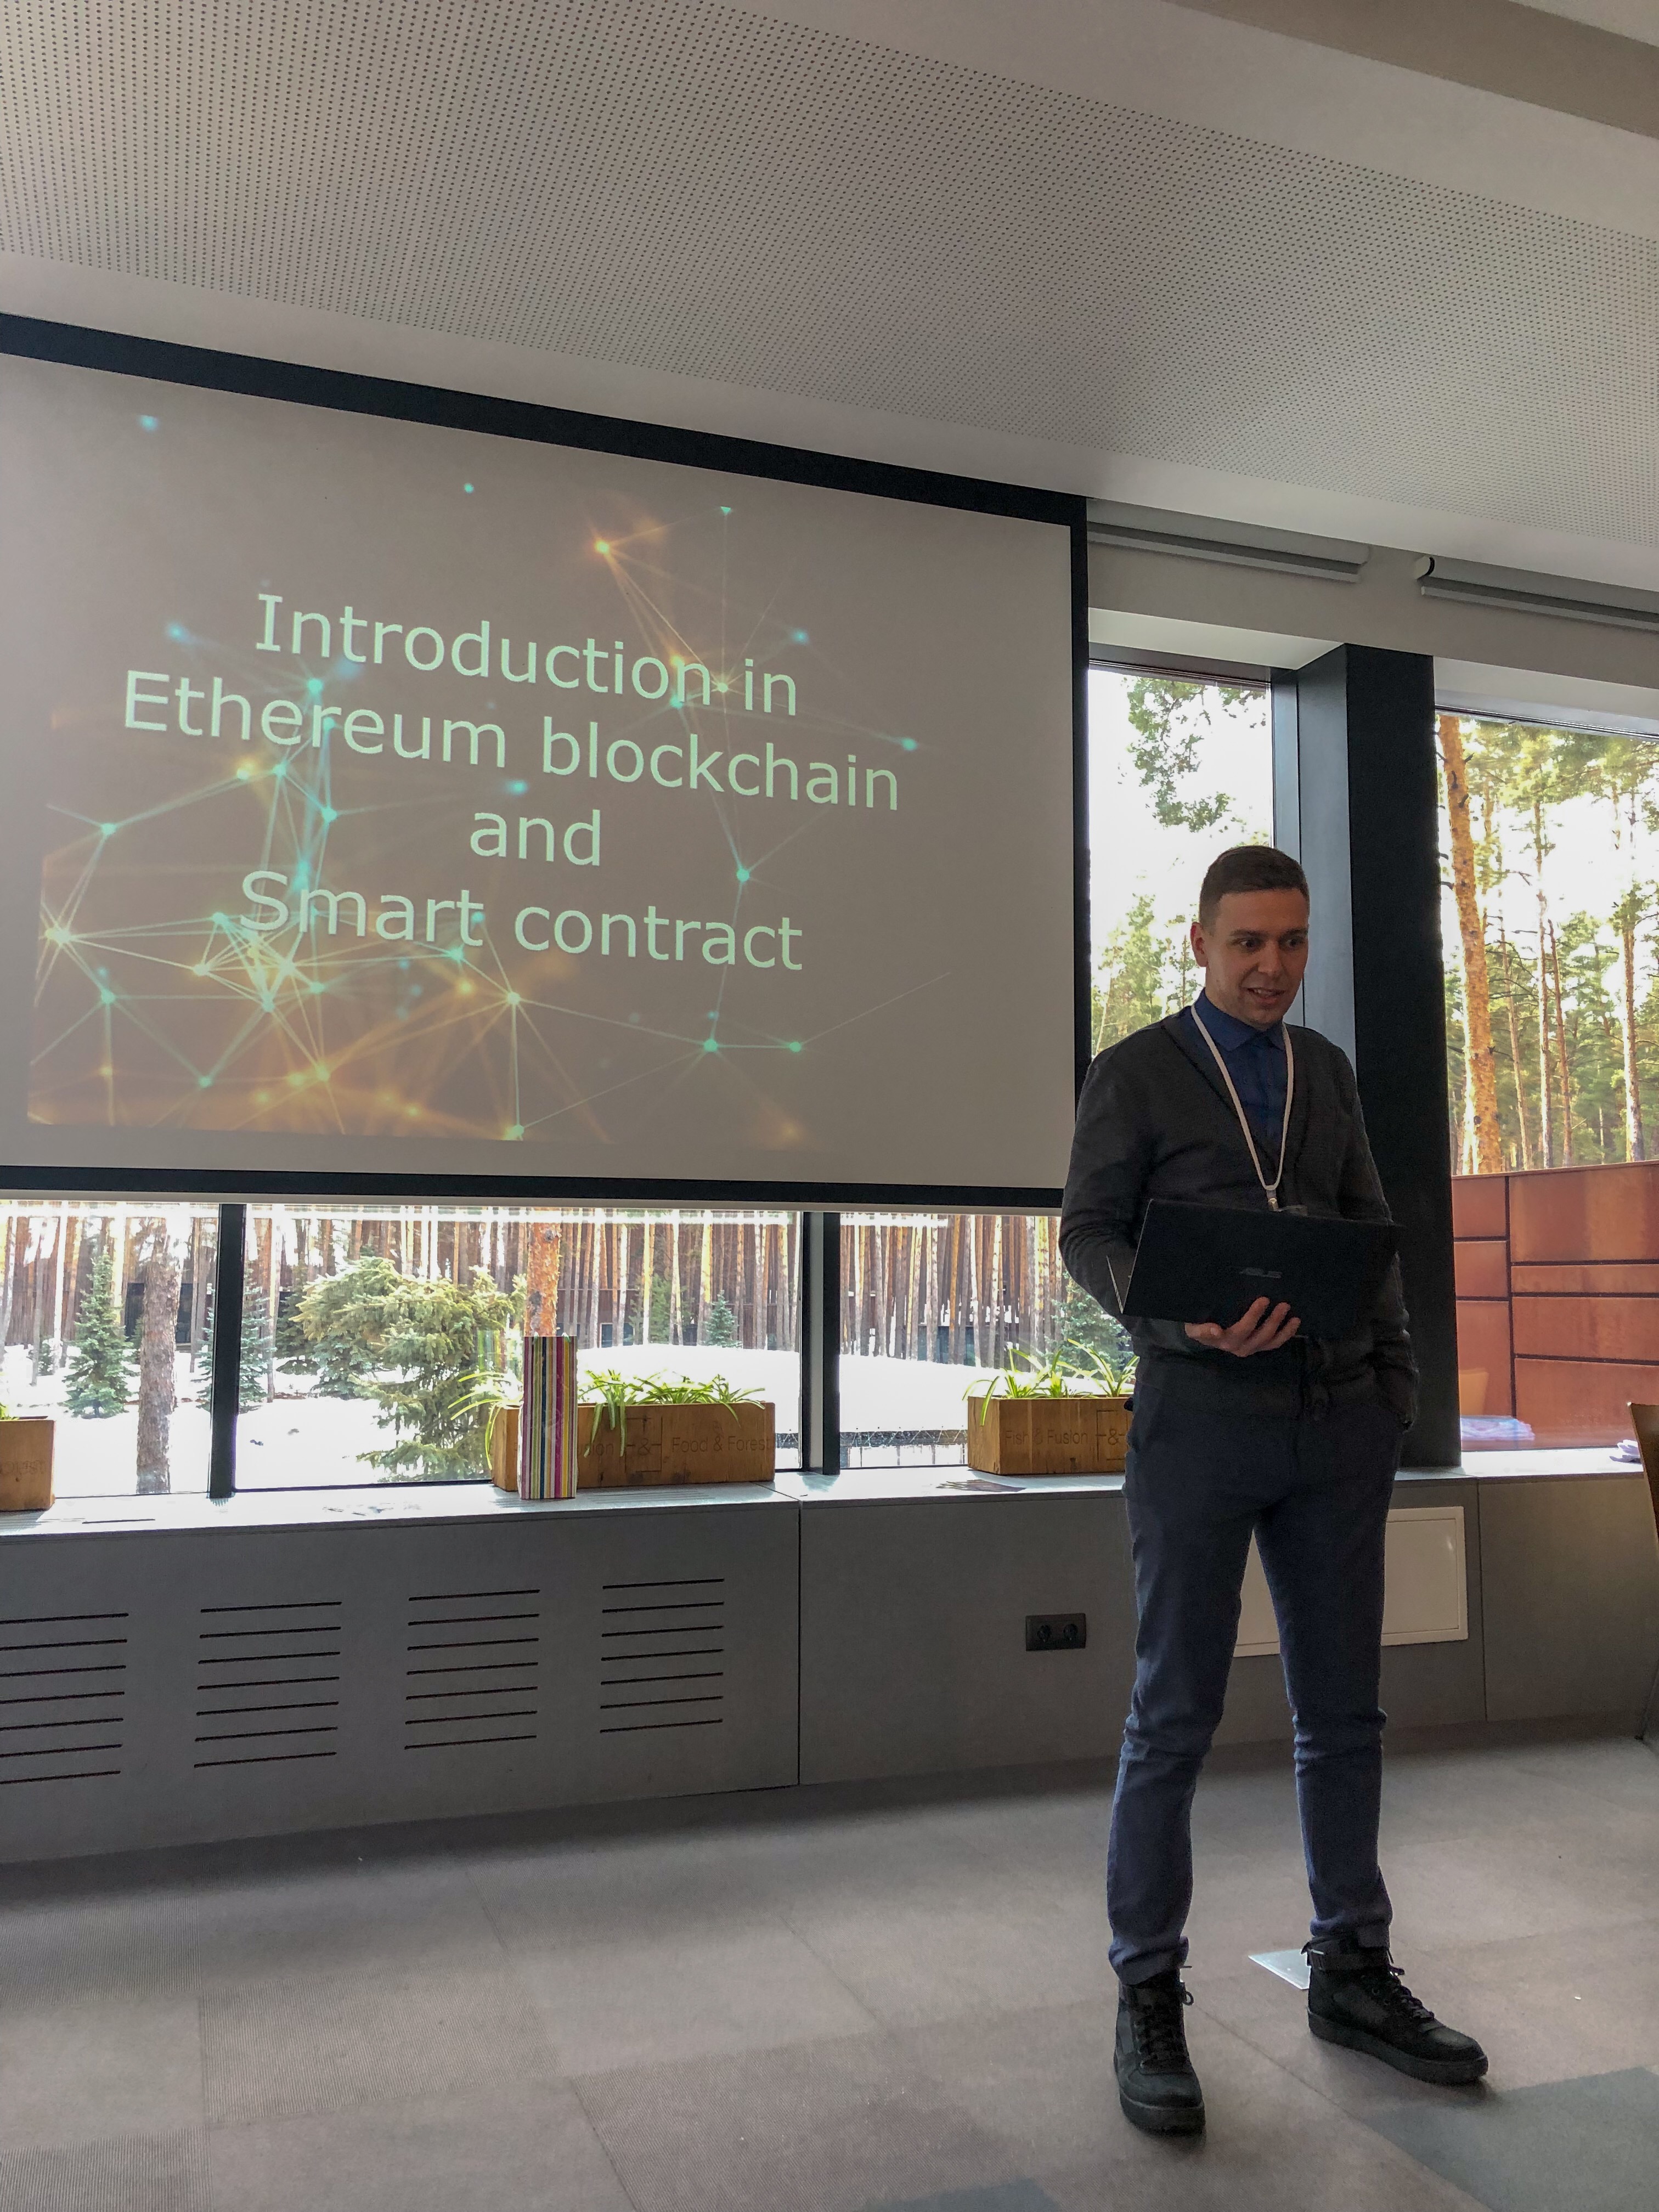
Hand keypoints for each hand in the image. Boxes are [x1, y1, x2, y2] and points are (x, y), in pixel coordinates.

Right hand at [1184, 1297, 1300, 1357]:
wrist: (1201, 1335)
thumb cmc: (1197, 1325)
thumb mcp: (1193, 1327)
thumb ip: (1201, 1330)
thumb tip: (1215, 1329)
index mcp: (1225, 1341)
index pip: (1242, 1328)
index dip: (1253, 1316)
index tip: (1263, 1300)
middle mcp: (1239, 1348)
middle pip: (1260, 1334)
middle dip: (1273, 1319)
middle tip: (1282, 1303)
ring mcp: (1250, 1348)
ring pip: (1270, 1342)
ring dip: (1283, 1329)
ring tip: (1293, 1315)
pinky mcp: (1258, 1347)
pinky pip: (1274, 1344)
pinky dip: (1286, 1335)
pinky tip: (1295, 1323)